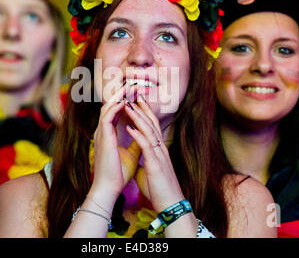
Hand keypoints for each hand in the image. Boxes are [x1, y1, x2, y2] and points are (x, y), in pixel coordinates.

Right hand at [91, 84, 140, 202]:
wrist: (109, 188)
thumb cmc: (118, 173)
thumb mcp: (131, 154)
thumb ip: (135, 142)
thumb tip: (144, 134)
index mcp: (108, 134)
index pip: (115, 111)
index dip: (124, 100)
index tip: (136, 92)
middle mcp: (103, 131)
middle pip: (110, 105)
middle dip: (122, 93)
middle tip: (134, 83)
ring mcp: (101, 133)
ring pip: (107, 107)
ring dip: (119, 96)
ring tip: (130, 86)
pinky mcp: (103, 137)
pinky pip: (107, 116)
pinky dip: (116, 107)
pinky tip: (126, 100)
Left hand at [125, 96, 184, 211]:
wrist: (170, 204)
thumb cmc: (159, 188)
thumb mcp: (148, 171)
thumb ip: (143, 161)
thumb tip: (135, 158)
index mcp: (158, 150)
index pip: (152, 126)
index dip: (144, 113)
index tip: (136, 101)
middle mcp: (160, 149)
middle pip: (152, 123)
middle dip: (142, 108)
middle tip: (133, 94)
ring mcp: (159, 155)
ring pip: (149, 131)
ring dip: (138, 117)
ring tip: (128, 105)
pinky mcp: (156, 164)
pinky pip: (146, 146)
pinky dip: (137, 135)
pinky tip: (129, 127)